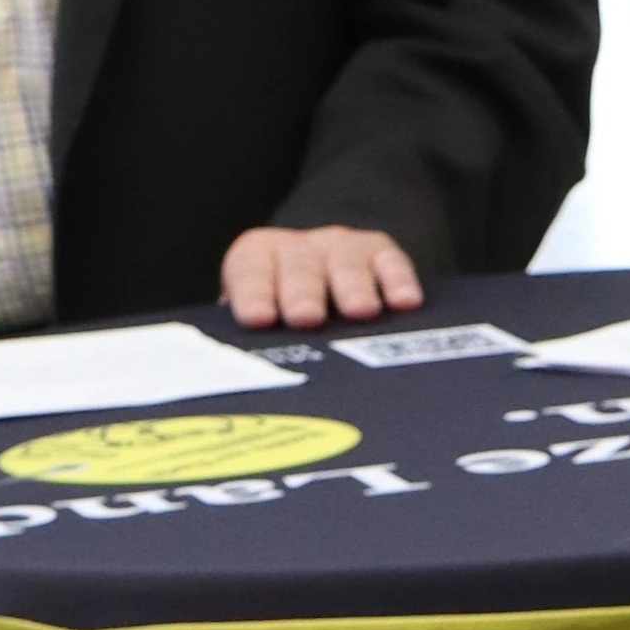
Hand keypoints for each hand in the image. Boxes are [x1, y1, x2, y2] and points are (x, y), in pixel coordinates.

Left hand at [222, 224, 424, 328]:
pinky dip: (398, 280)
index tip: (258, 319)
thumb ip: (247, 343)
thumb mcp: (256, 326)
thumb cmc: (279, 319)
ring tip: (360, 311)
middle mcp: (298, 249)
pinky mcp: (379, 252)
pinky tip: (404, 303)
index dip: (253, 294)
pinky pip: (390, 260)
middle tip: (306, 318)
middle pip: (299, 266)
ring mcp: (340, 247)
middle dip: (303, 291)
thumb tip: (224, 383)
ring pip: (345, 261)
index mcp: (256, 259)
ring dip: (352, 286)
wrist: (317, 283)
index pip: (250, 272)